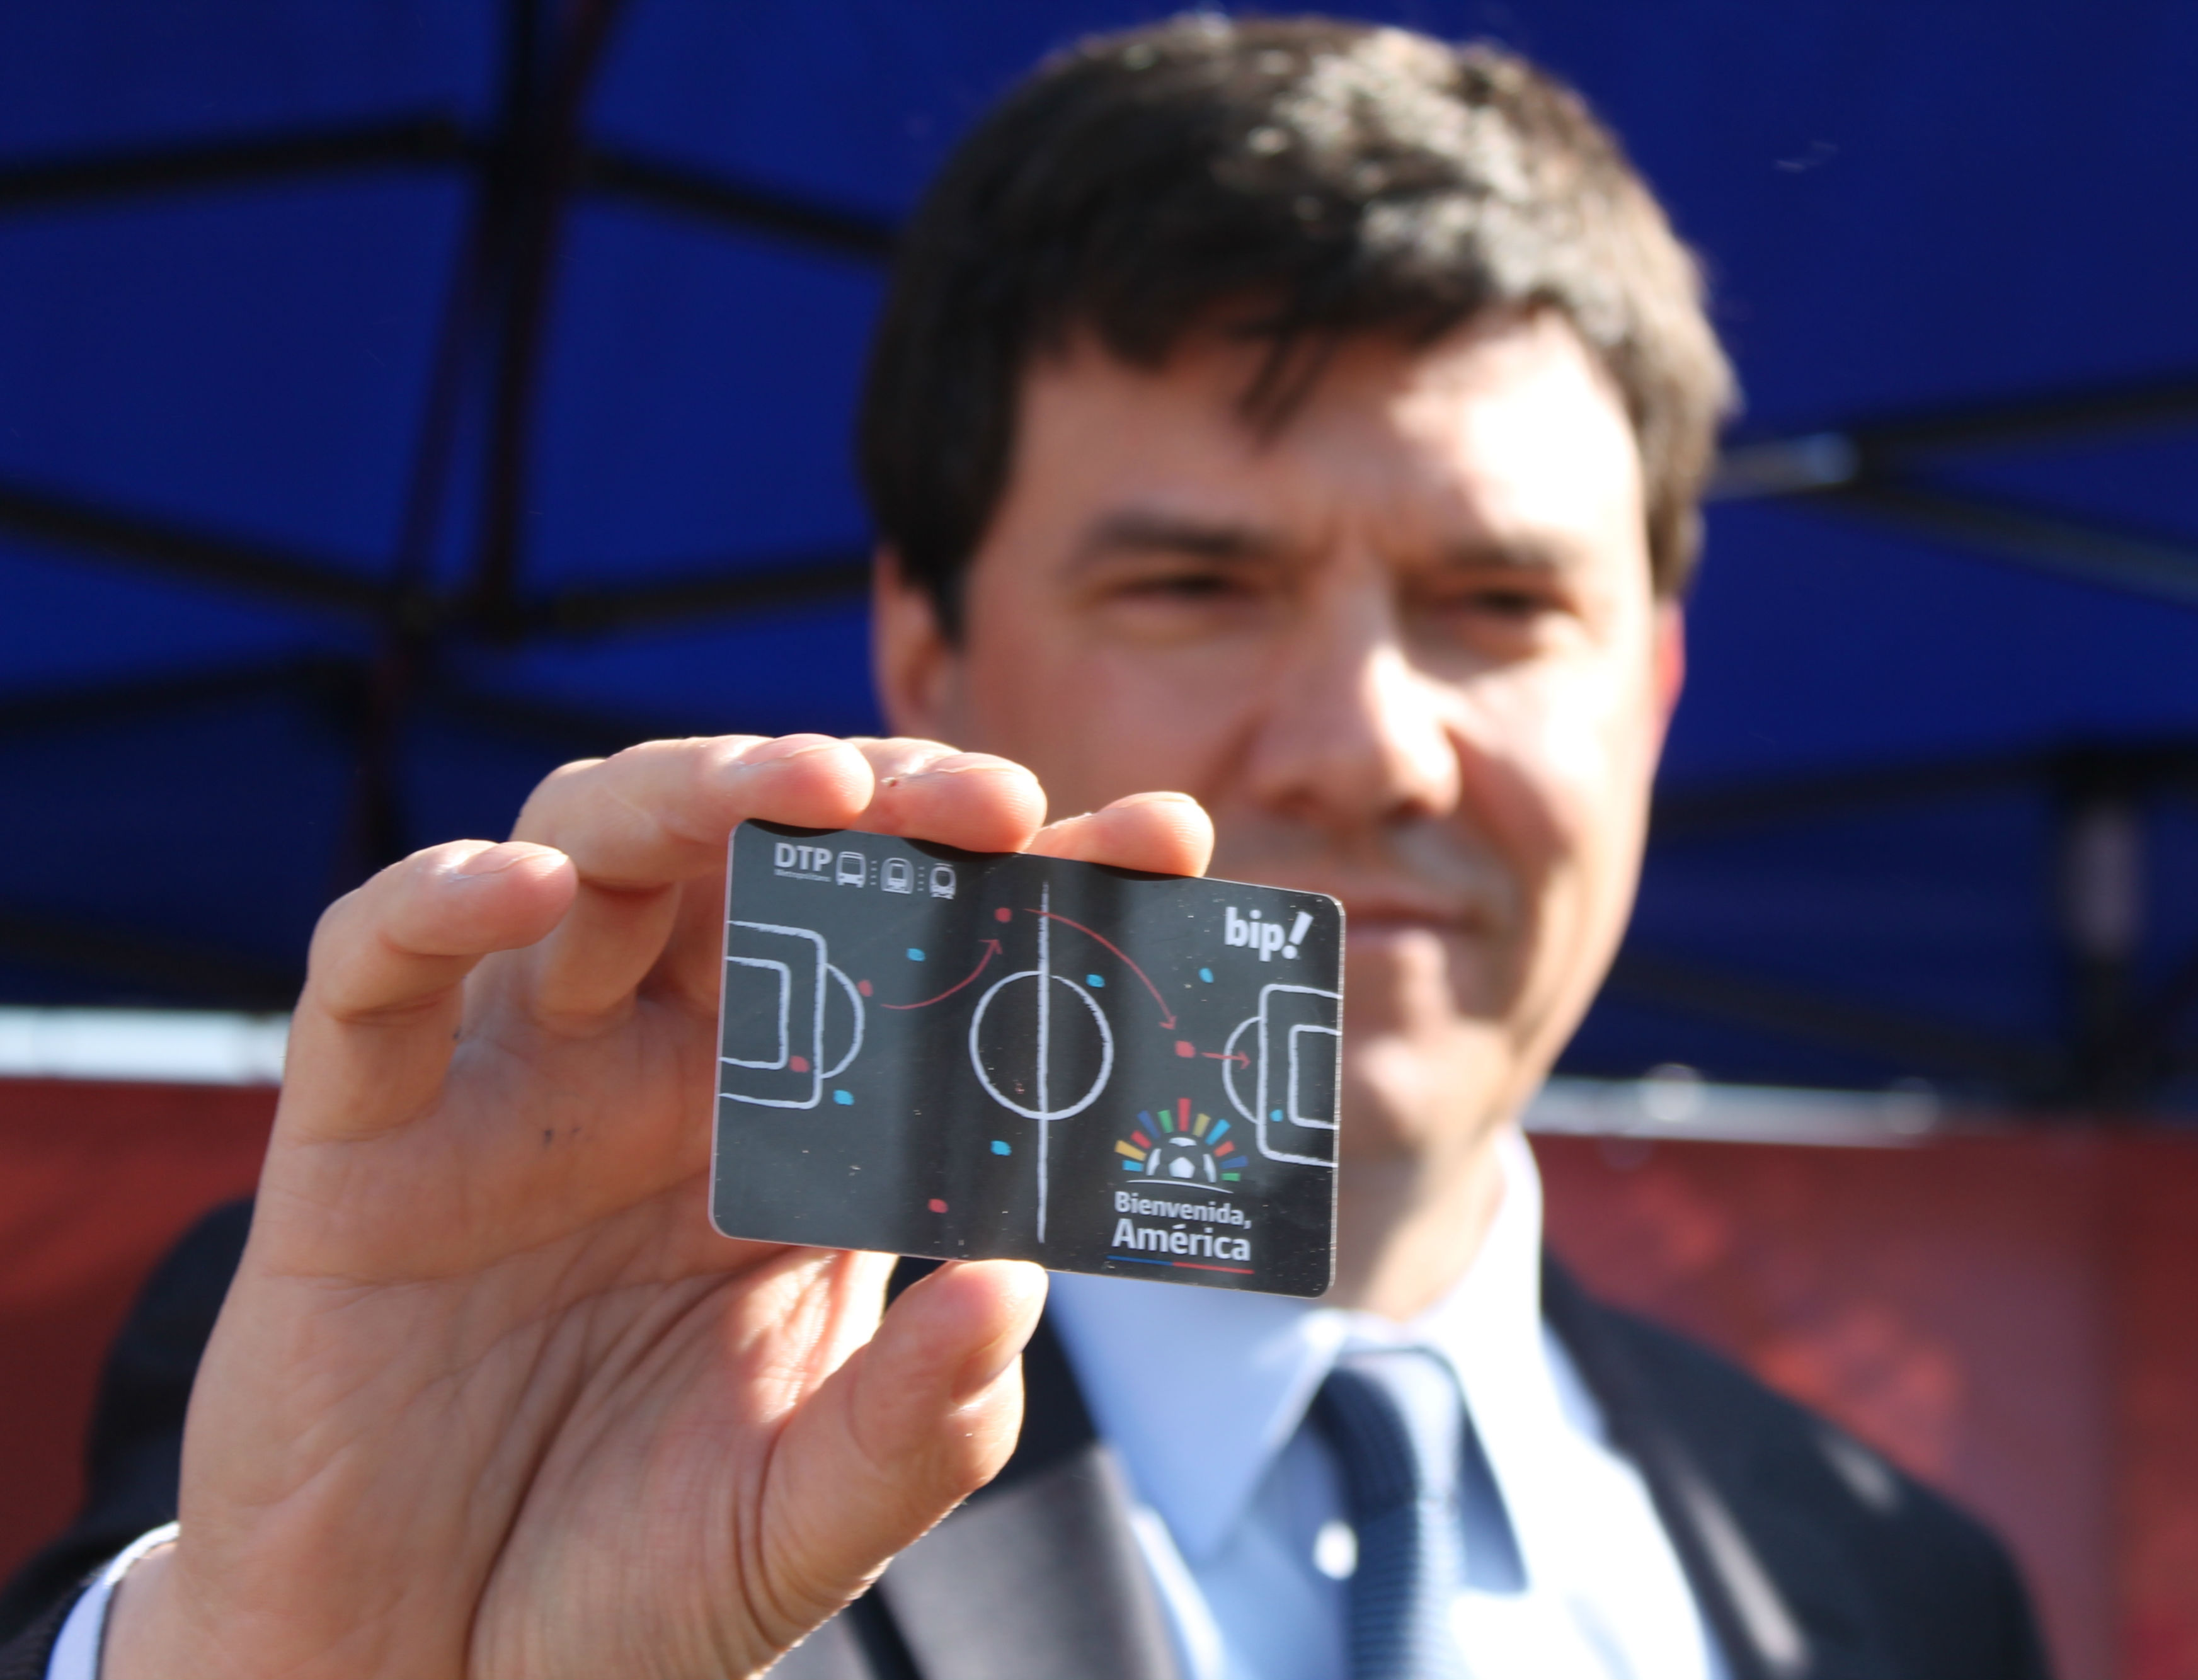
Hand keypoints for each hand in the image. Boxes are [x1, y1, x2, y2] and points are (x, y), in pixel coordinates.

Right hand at [101, 736, 1212, 1679]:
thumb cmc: (625, 1589)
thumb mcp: (797, 1527)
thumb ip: (912, 1427)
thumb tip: (1012, 1294)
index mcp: (798, 1140)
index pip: (924, 964)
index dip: (1035, 888)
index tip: (1165, 840)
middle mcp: (667, 1077)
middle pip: (766, 858)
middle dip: (880, 803)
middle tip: (994, 801)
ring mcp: (516, 1089)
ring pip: (589, 850)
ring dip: (693, 792)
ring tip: (803, 792)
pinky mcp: (357, 1138)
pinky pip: (374, 970)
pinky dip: (434, 902)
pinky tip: (522, 889)